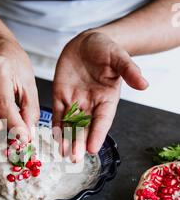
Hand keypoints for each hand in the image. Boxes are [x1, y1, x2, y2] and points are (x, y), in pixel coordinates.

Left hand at [53, 31, 147, 159]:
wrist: (88, 41)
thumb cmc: (106, 50)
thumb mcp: (119, 57)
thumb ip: (129, 70)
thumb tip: (144, 84)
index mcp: (107, 99)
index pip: (102, 120)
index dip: (97, 134)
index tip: (93, 148)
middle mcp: (91, 104)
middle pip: (85, 127)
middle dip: (79, 142)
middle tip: (75, 158)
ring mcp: (75, 101)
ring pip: (70, 124)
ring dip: (67, 139)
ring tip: (63, 153)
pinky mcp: (61, 95)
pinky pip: (58, 114)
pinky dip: (56, 126)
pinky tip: (54, 138)